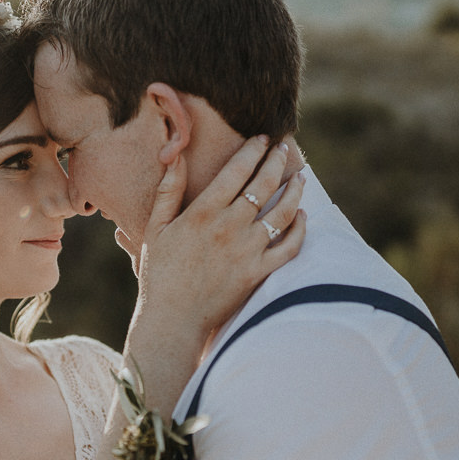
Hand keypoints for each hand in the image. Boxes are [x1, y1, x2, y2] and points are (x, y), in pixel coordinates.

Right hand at [133, 136, 306, 351]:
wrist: (172, 321)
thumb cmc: (160, 275)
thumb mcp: (156, 229)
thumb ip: (168, 192)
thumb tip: (175, 157)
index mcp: (202, 213)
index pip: (236, 171)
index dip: (252, 151)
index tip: (261, 139)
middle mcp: (229, 228)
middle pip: (263, 185)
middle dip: (276, 161)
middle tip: (282, 148)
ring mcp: (247, 251)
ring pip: (282, 212)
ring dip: (295, 191)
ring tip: (300, 178)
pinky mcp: (259, 272)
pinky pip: (289, 247)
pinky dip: (300, 229)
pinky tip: (302, 216)